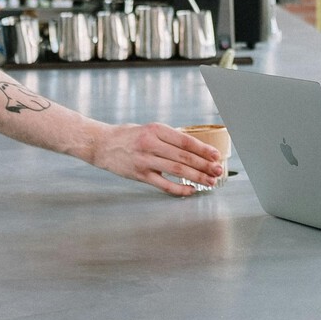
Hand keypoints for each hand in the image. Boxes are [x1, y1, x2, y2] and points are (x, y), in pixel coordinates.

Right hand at [92, 122, 223, 195]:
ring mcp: (145, 160)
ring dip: (196, 177)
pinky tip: (190, 190)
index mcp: (156, 129)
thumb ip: (168, 137)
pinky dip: (179, 188)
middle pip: (184, 156)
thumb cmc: (128, 135)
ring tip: (210, 181)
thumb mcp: (149, 129)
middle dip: (204, 165)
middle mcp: (151, 144)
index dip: (203, 149)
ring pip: (177, 170)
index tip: (216, 155)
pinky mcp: (139, 175)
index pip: (185, 140)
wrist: (101, 144)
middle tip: (218, 170)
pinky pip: (163, 184)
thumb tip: (193, 148)